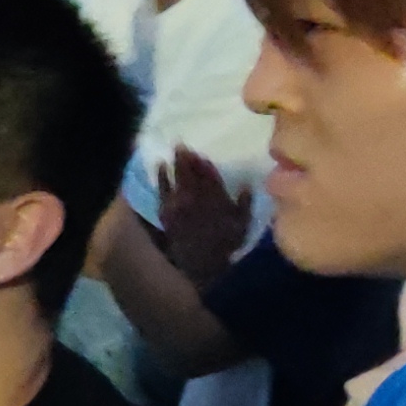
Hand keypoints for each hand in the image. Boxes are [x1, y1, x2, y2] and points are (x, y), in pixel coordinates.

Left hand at [148, 153, 252, 288]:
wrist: (203, 261)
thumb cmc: (225, 243)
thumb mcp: (243, 223)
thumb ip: (245, 202)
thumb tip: (247, 184)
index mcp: (217, 196)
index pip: (209, 174)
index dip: (203, 163)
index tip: (199, 154)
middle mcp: (197, 195)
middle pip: (191, 171)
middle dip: (187, 157)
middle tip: (181, 144)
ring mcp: (180, 201)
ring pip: (177, 176)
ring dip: (176, 162)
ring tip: (174, 149)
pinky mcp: (167, 210)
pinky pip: (162, 188)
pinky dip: (161, 176)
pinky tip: (159, 165)